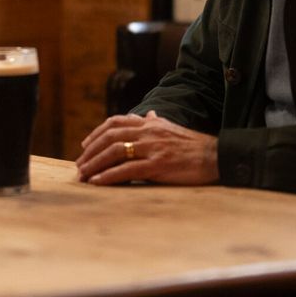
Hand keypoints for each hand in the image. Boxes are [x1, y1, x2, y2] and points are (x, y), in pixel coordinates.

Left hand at [75, 110, 218, 185]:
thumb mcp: (172, 129)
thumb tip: (150, 114)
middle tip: (80, 164)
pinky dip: (108, 176)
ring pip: (114, 152)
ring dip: (95, 164)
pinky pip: (127, 170)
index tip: (85, 145)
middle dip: (91, 151)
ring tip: (83, 175)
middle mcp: (148, 133)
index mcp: (150, 124)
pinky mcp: (157, 166)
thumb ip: (157, 122)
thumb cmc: (193, 145)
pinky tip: (97, 182)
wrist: (215, 156)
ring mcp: (152, 149)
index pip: (116, 123)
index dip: (97, 133)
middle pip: (110, 137)